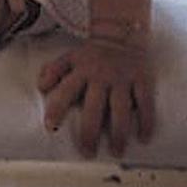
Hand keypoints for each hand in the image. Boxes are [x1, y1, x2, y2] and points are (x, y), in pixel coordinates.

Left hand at [37, 37, 155, 157]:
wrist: (122, 33)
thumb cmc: (92, 53)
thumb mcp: (70, 57)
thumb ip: (54, 70)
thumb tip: (40, 87)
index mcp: (80, 70)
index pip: (65, 90)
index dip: (56, 108)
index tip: (50, 128)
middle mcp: (100, 76)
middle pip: (93, 108)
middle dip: (89, 132)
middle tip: (88, 153)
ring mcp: (122, 78)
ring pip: (120, 109)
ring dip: (119, 133)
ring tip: (117, 152)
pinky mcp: (142, 79)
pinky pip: (145, 103)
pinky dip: (146, 121)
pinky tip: (143, 138)